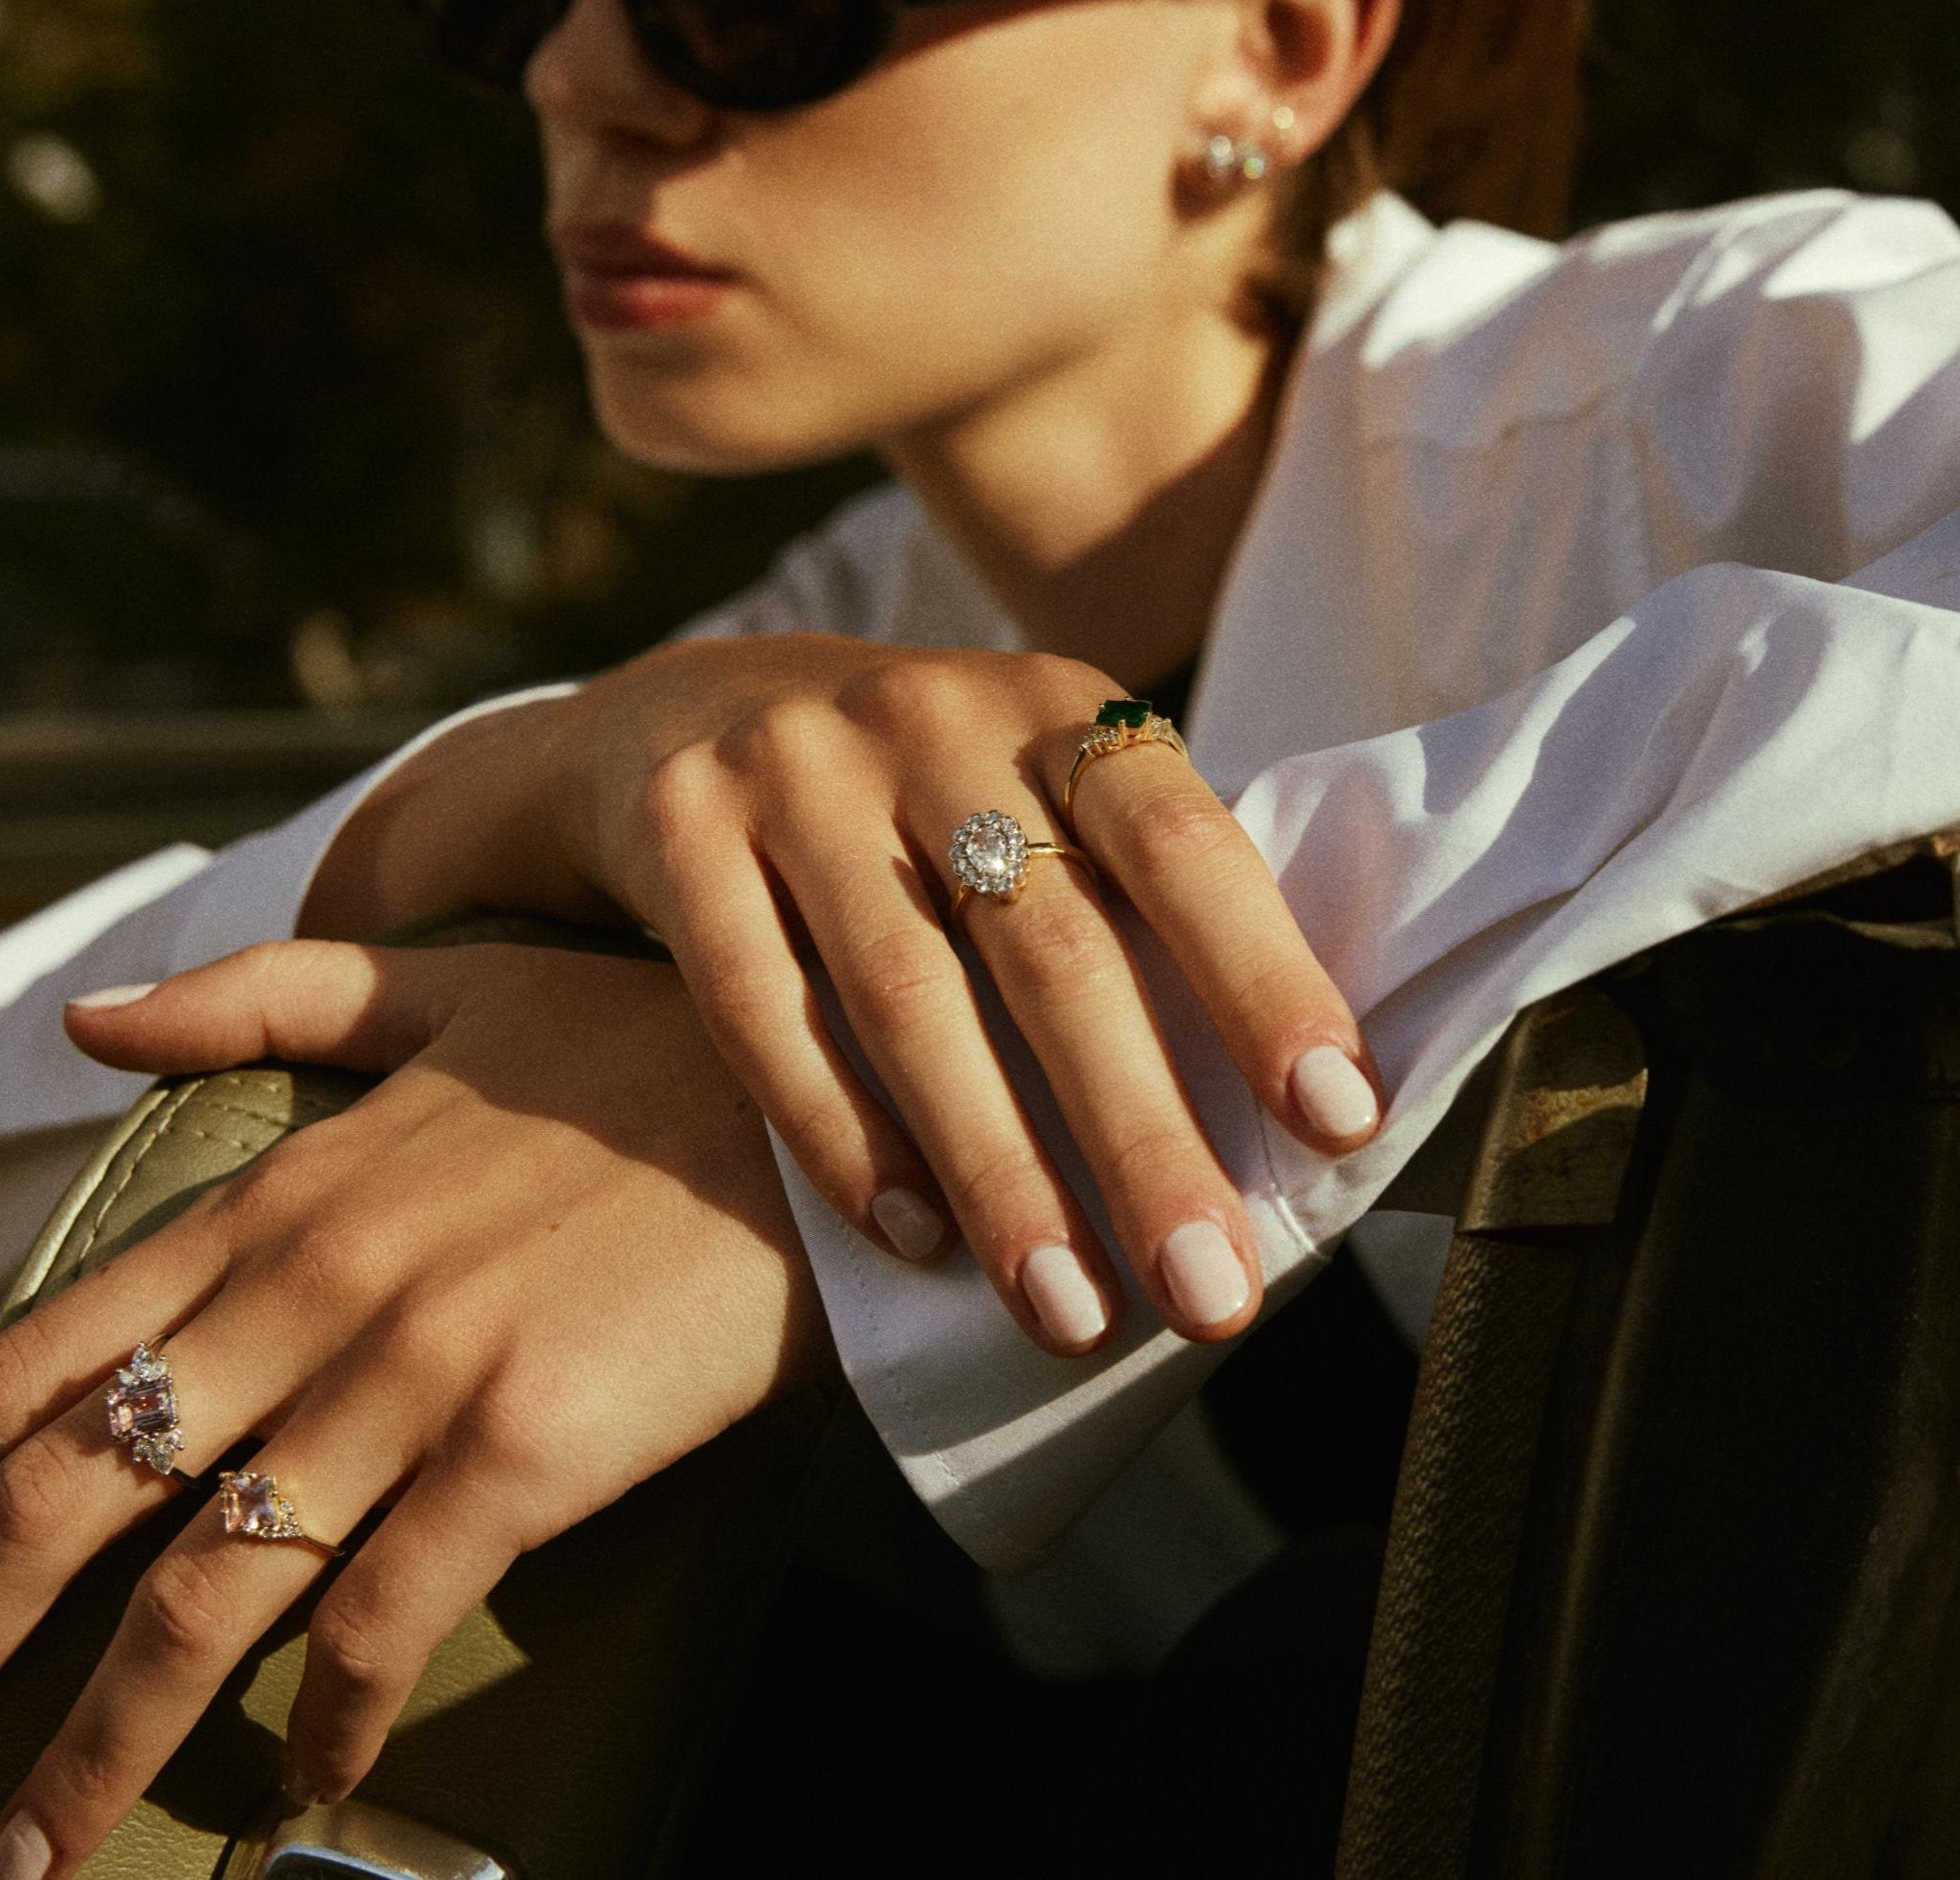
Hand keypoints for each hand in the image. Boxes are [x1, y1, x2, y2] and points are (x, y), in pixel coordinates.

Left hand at [0, 940, 825, 1878]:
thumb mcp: (450, 987)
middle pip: (70, 1493)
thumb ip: (265, 995)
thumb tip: (87, 1019)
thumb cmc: (640, 1048)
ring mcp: (415, 1368)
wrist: (820, 1095)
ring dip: (99, 1742)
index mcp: (286, 1189)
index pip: (39, 1356)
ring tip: (36, 1855)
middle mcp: (318, 1284)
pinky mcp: (524, 1447)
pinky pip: (383, 1622)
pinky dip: (325, 1725)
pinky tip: (303, 1788)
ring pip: (199, 1590)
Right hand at [554, 637, 1382, 1356]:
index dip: (1264, 978)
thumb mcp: (1036, 798)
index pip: (1181, 841)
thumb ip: (1135, 907)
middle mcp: (929, 715)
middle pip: (1052, 944)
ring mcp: (794, 764)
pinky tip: (911, 1238)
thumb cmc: (922, 801)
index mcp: (1056, 707)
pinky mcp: (679, 825)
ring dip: (999, 1173)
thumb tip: (1297, 1110)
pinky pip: (760, 1008)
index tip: (1339, 1123)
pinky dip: (841, 1135)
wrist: (690, 712)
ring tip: (1068, 1311)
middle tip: (1211, 1293)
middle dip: (1141, 1134)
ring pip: (907, 994)